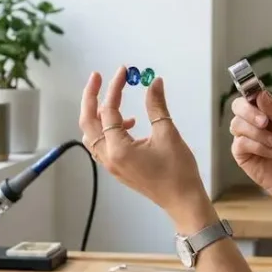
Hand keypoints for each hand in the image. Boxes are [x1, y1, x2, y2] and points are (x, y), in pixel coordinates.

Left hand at [79, 67, 208, 217]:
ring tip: (113, 100)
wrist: (182, 200)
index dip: (115, 88)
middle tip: (96, 78)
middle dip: (91, 98)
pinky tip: (128, 123)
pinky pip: (102, 145)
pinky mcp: (118, 168)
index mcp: (118, 149)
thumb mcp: (168, 134)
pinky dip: (107, 130)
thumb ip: (157, 106)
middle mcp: (109, 158)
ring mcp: (111, 165)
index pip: (109, 111)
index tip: (124, 72)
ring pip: (92, 135)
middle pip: (88, 122)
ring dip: (97, 115)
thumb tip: (154, 83)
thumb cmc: (178, 172)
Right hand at [229, 90, 271, 198]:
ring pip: (237, 125)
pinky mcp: (240, 153)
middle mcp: (252, 122)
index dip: (250, 93)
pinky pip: (240, 143)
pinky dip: (257, 147)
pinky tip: (270, 153)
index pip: (251, 96)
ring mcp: (245, 137)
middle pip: (238, 106)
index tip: (256, 96)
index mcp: (265, 112)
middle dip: (250, 112)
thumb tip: (260, 94)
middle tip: (265, 122)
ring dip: (258, 134)